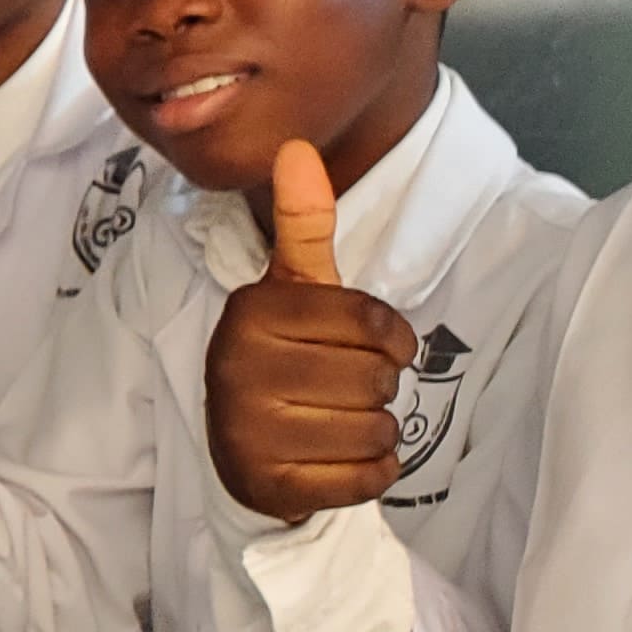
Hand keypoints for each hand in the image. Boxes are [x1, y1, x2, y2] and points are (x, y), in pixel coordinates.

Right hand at [204, 141, 420, 525]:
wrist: (242, 450)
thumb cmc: (286, 357)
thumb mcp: (296, 290)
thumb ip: (304, 224)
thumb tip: (296, 146)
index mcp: (251, 313)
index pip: (371, 322)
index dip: (392, 337)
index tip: (371, 345)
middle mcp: (239, 369)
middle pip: (376, 378)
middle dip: (378, 385)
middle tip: (341, 387)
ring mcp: (248, 431)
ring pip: (375, 429)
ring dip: (375, 431)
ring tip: (336, 422)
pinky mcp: (269, 485)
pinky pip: (366, 478)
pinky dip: (369, 473)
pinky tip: (336, 459)